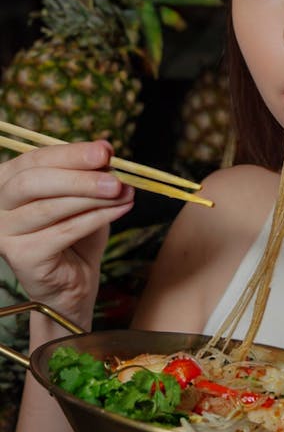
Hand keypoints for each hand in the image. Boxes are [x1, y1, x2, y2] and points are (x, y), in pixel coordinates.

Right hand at [0, 140, 133, 325]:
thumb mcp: (85, 196)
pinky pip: (63, 232)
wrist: (75, 280)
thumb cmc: (77, 233)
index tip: (106, 151)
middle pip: (33, 182)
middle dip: (79, 177)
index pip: (36, 159)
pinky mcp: (21, 256)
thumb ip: (90, 174)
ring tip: (124, 192)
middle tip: (115, 178)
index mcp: (7, 182)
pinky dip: (96, 218)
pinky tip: (120, 209)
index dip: (72, 154)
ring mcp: (5, 232)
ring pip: (50, 208)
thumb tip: (105, 150)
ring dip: (92, 198)